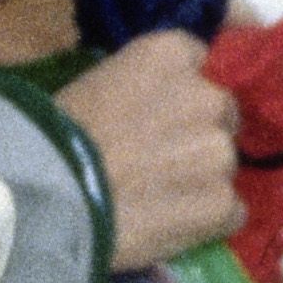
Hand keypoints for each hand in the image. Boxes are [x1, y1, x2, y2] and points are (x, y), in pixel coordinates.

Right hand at [55, 25, 241, 272]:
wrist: (52, 199)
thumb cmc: (56, 138)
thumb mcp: (96, 84)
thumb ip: (139, 86)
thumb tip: (152, 109)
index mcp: (170, 55)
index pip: (199, 59)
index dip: (180, 90)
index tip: (161, 110)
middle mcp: (207, 96)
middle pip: (221, 113)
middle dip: (198, 133)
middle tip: (158, 160)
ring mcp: (219, 151)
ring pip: (224, 164)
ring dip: (203, 179)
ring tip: (159, 200)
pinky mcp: (221, 203)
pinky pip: (229, 212)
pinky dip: (207, 221)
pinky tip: (172, 227)